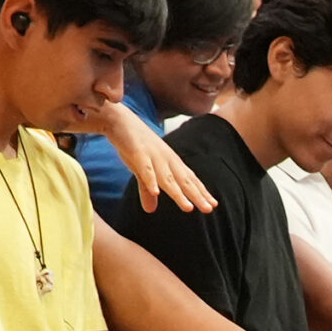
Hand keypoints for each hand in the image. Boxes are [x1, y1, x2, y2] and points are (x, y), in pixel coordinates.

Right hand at [79, 102, 213, 213]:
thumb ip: (146, 190)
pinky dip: (151, 180)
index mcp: (169, 162)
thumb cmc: (133, 144)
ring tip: (188, 208)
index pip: (188, 179)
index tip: (213, 205)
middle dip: (197, 195)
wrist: (118, 119)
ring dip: (178, 193)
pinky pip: (145, 168)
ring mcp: (153, 155)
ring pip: (167, 177)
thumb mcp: (141, 169)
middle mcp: (166, 159)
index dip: (200, 192)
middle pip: (183, 180)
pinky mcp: (137, 152)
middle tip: (209, 209)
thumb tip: (150, 210)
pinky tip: (156, 192)